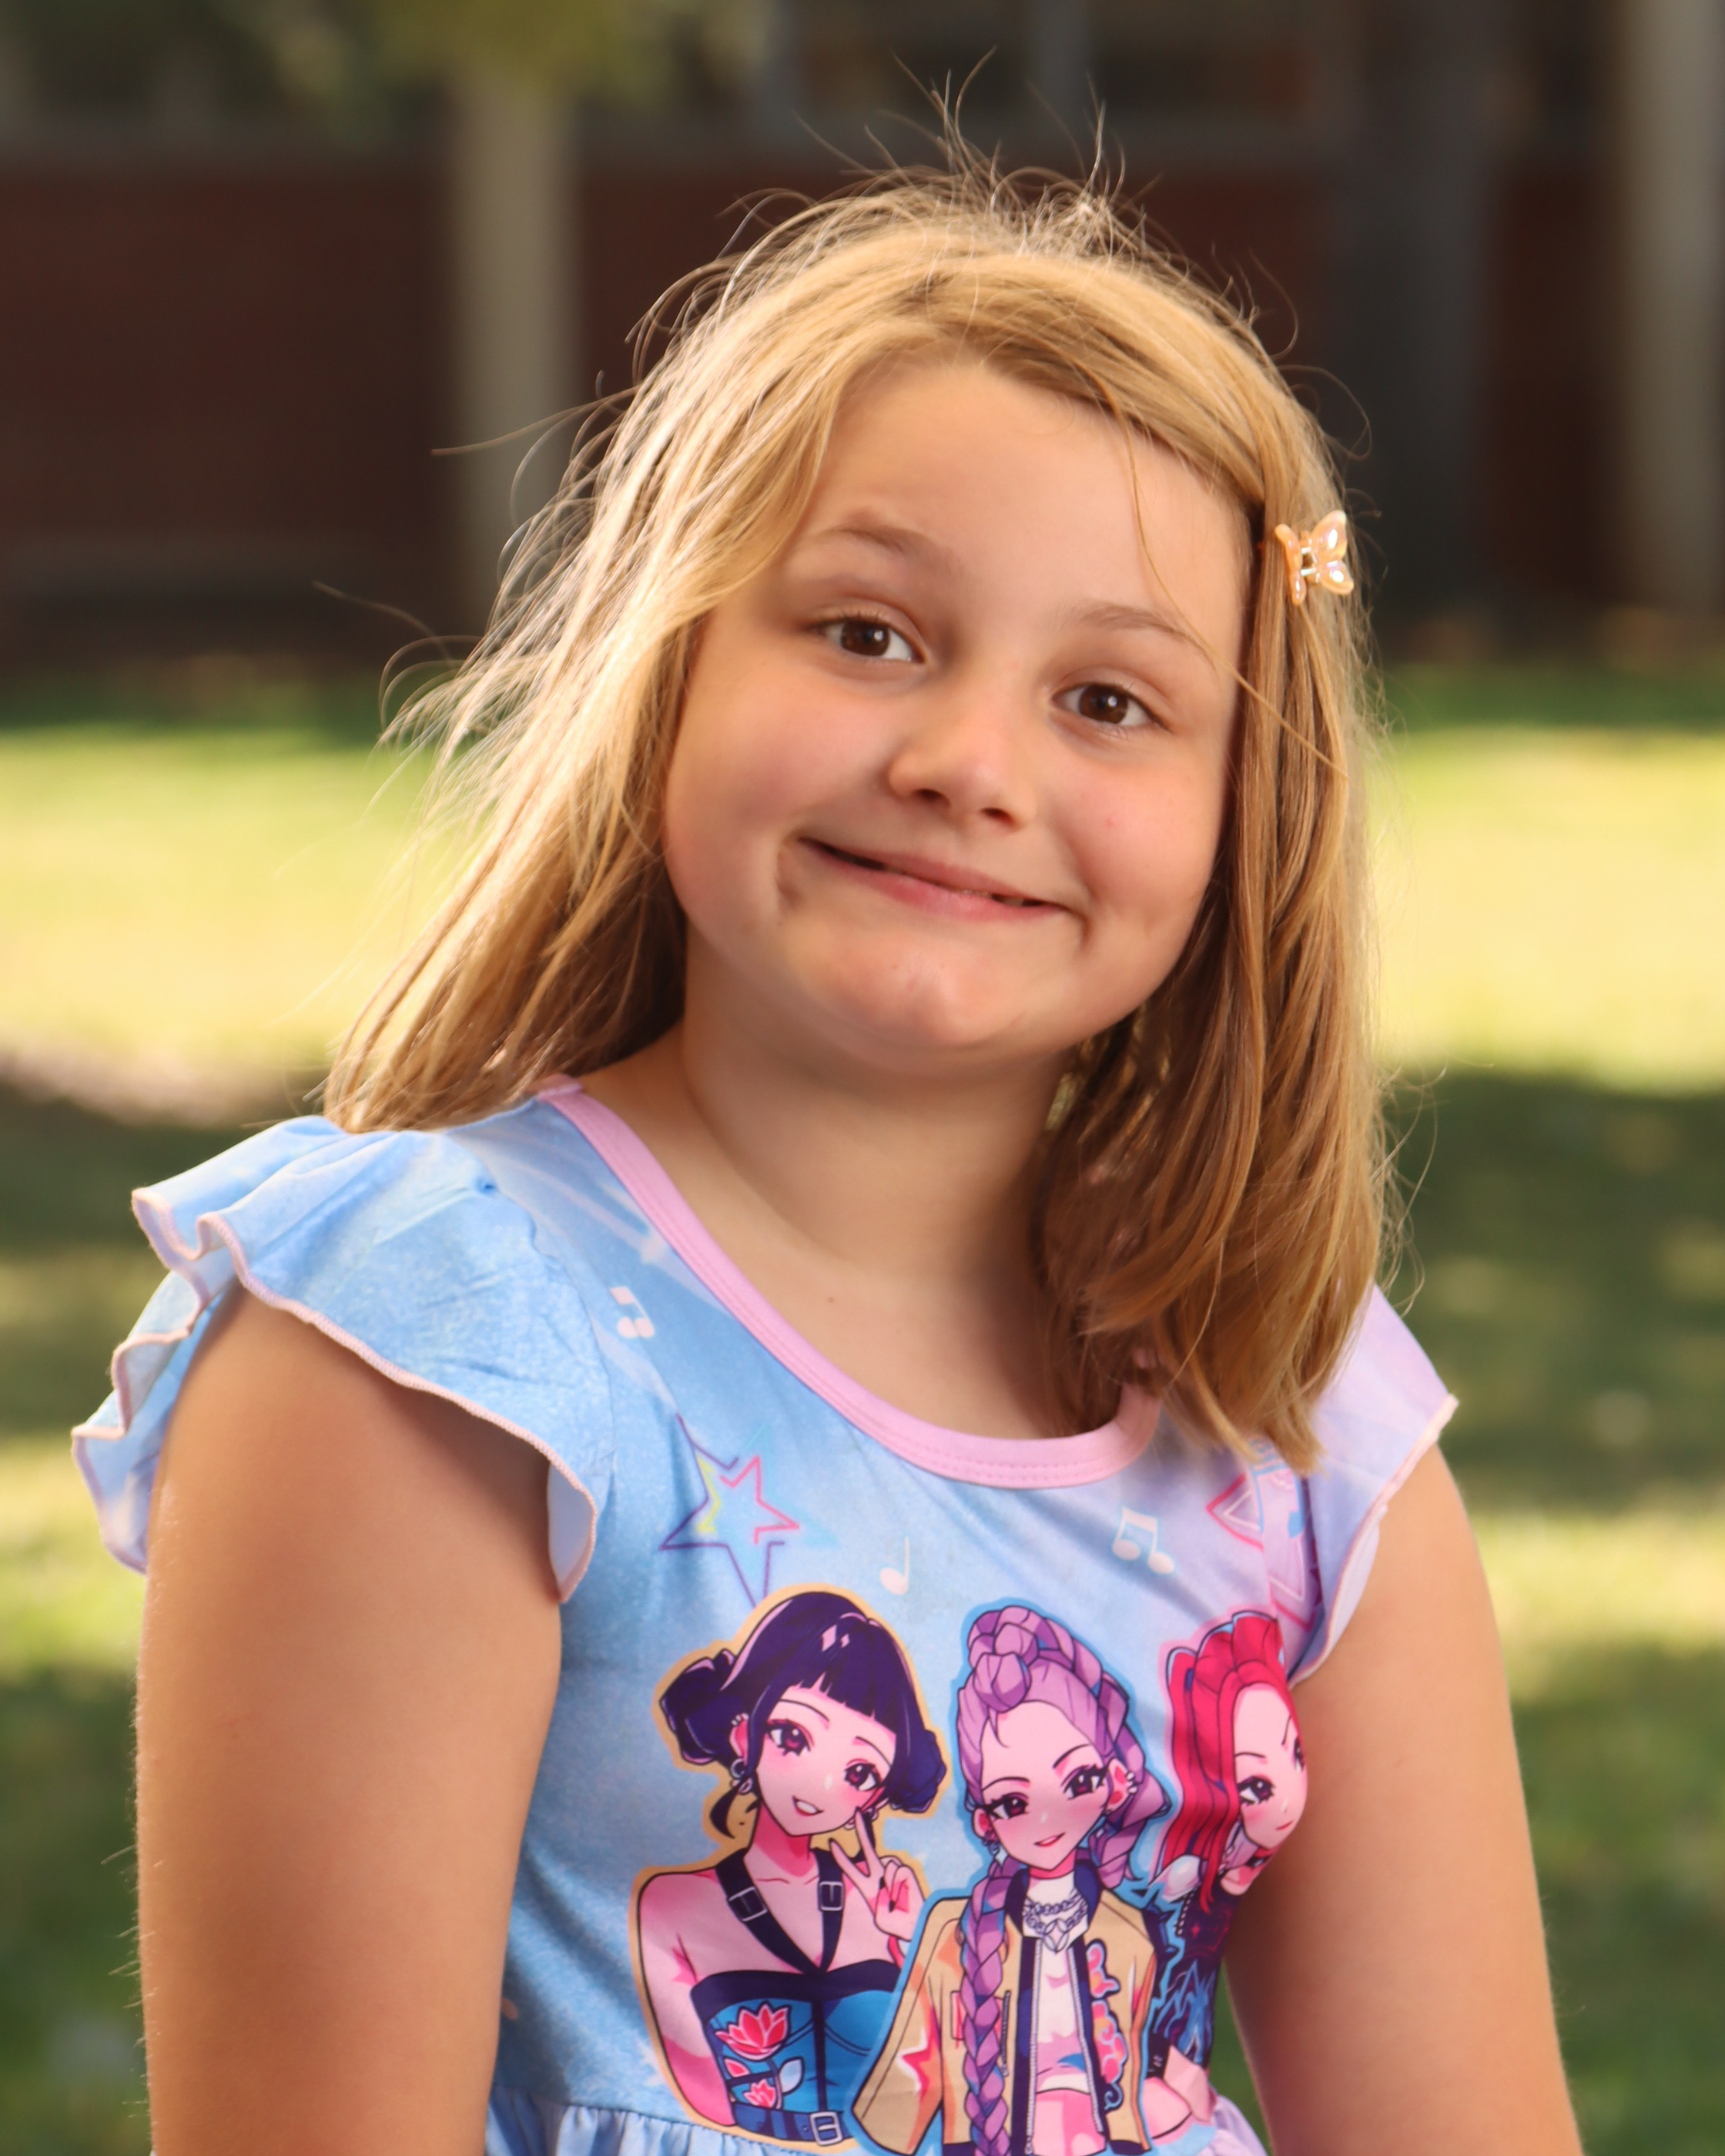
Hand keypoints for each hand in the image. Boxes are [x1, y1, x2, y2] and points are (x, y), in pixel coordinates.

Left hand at [829, 1811, 923, 1942]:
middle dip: (862, 1831)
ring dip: (889, 1883)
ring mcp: (893, 1872)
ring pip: (887, 1863)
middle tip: (856, 1812)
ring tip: (895, 1900)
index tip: (832, 1843)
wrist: (914, 1926)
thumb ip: (878, 1899)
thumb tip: (886, 1880)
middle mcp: (879, 1875)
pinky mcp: (906, 1871)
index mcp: (868, 1887)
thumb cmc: (896, 1923)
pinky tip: (901, 1895)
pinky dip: (897, 1884)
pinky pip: (896, 1870)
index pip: (851, 1869)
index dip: (841, 1857)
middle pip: (868, 1849)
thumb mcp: (880, 1918)